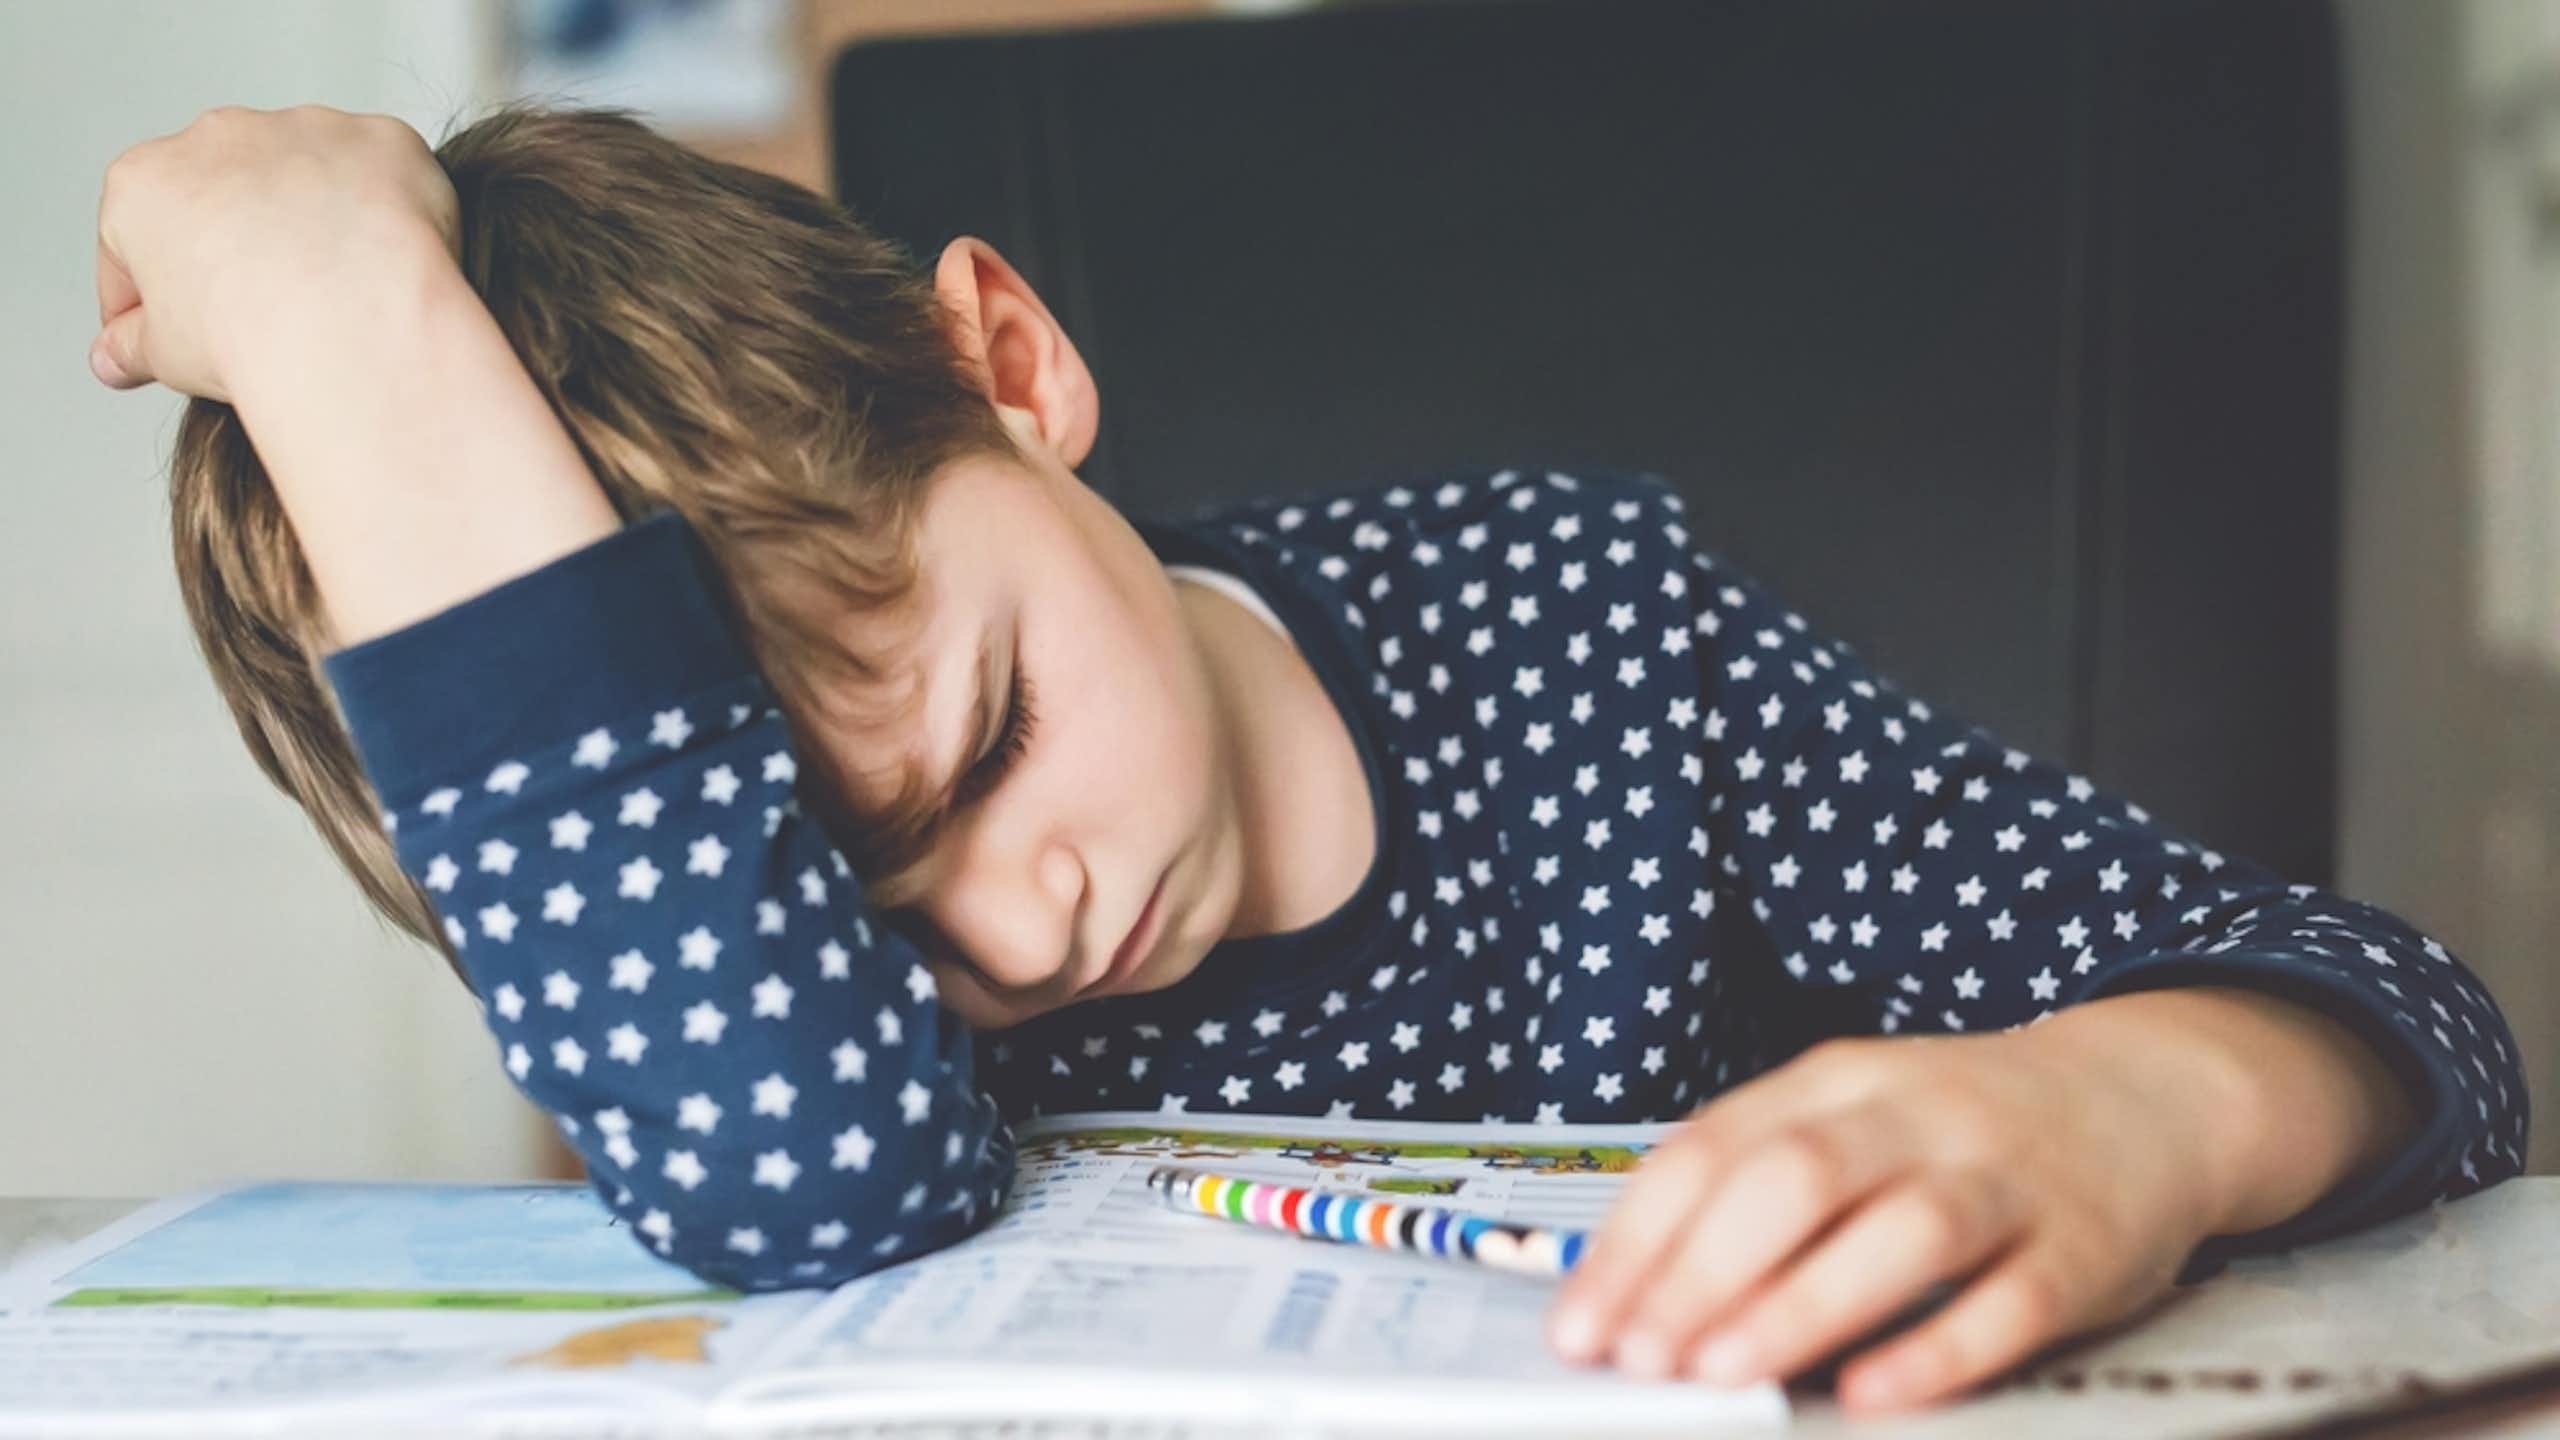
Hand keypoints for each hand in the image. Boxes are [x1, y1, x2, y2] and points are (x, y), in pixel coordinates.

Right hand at [90, 103, 458, 401]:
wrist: (348, 326)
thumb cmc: (250, 336)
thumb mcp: (165, 357)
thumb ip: (132, 346)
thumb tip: (117, 355)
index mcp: (146, 182)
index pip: (136, 237)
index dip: (152, 292)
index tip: (175, 330)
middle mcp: (219, 137)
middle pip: (227, 193)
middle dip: (242, 244)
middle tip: (271, 312)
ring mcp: (304, 129)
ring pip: (310, 175)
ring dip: (318, 219)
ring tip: (340, 292)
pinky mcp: (380, 139)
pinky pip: (382, 173)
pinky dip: (389, 211)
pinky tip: (392, 263)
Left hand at [1547, 1012, 2246, 1411]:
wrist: (2148, 1095)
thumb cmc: (1961, 1129)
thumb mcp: (1849, 1117)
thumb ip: (1751, 1181)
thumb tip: (1634, 1284)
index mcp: (1836, 1083)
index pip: (1710, 1152)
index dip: (1634, 1244)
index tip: (1580, 1325)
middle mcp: (1914, 1117)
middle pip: (1792, 1180)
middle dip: (1701, 1273)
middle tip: (1641, 1358)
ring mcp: (2003, 1179)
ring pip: (1898, 1232)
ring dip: (1800, 1304)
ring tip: (1723, 1370)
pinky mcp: (2082, 1250)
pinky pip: (2010, 1300)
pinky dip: (1938, 1348)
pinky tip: (1872, 1392)